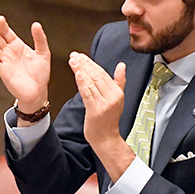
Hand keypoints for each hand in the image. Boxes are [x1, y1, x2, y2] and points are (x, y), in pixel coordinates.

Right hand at [0, 16, 50, 115]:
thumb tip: (36, 24)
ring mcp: (5, 62)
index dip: (3, 26)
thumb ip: (40, 38)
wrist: (38, 91)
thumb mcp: (43, 53)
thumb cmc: (41, 73)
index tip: (0, 19)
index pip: (8, 34)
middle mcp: (10, 53)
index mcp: (18, 46)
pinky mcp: (3, 72)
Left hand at [69, 53, 133, 180]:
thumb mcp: (117, 99)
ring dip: (80, 70)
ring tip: (73, 61)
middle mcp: (112, 97)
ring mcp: (104, 104)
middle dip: (84, 64)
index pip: (103, 73)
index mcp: (117, 92)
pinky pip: (88, 94)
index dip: (91, 63)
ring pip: (91, 83)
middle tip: (74, 55)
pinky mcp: (95, 111)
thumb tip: (122, 65)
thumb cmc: (108, 119)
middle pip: (96, 76)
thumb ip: (119, 81)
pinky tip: (77, 74)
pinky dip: (82, 83)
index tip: (81, 55)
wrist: (106, 138)